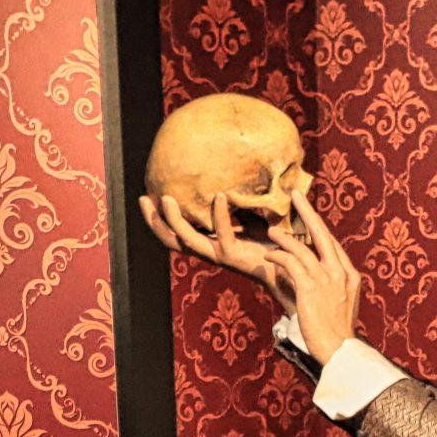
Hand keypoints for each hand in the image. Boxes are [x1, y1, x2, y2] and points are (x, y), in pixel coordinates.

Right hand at [138, 192, 295, 312]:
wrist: (293, 264)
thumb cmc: (274, 240)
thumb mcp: (253, 215)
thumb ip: (242, 200)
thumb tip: (237, 171)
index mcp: (211, 241)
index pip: (177, 232)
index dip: (159, 219)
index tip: (146, 196)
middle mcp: (210, 250)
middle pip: (172, 240)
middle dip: (154, 221)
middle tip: (143, 199)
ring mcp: (221, 255)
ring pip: (187, 241)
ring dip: (175, 221)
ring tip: (168, 199)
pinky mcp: (236, 257)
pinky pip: (223, 235)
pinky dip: (220, 215)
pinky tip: (220, 196)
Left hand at [262, 189, 363, 365]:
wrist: (340, 352)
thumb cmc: (337, 336)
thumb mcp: (340, 307)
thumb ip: (330, 290)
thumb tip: (317, 283)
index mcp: (349, 276)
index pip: (332, 244)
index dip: (319, 227)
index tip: (309, 215)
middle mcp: (340, 274)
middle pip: (322, 234)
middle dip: (307, 212)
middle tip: (295, 195)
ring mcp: (326, 280)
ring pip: (302, 248)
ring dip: (284, 237)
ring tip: (271, 231)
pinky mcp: (310, 289)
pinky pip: (291, 264)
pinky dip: (279, 257)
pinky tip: (269, 255)